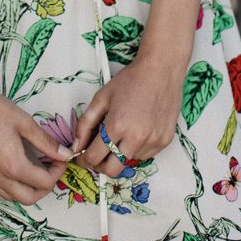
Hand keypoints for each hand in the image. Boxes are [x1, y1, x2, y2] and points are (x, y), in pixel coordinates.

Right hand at [0, 77, 72, 204]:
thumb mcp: (25, 123)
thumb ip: (47, 143)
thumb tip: (66, 154)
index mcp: (13, 166)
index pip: (44, 183)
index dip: (57, 173)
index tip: (60, 160)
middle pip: (29, 198)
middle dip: (44, 187)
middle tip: (50, 169)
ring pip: (10, 197)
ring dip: (26, 189)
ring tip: (32, 168)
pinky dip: (8, 186)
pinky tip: (10, 168)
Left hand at [72, 55, 182, 177]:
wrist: (161, 70)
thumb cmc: (130, 80)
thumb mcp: (101, 98)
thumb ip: (85, 124)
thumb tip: (77, 146)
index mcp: (116, 126)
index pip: (94, 158)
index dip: (83, 160)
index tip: (81, 157)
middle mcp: (136, 138)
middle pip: (112, 170)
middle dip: (100, 166)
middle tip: (97, 154)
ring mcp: (152, 142)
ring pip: (129, 162)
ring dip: (120, 154)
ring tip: (121, 133)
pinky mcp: (164, 141)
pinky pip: (145, 156)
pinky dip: (136, 149)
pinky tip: (137, 130)